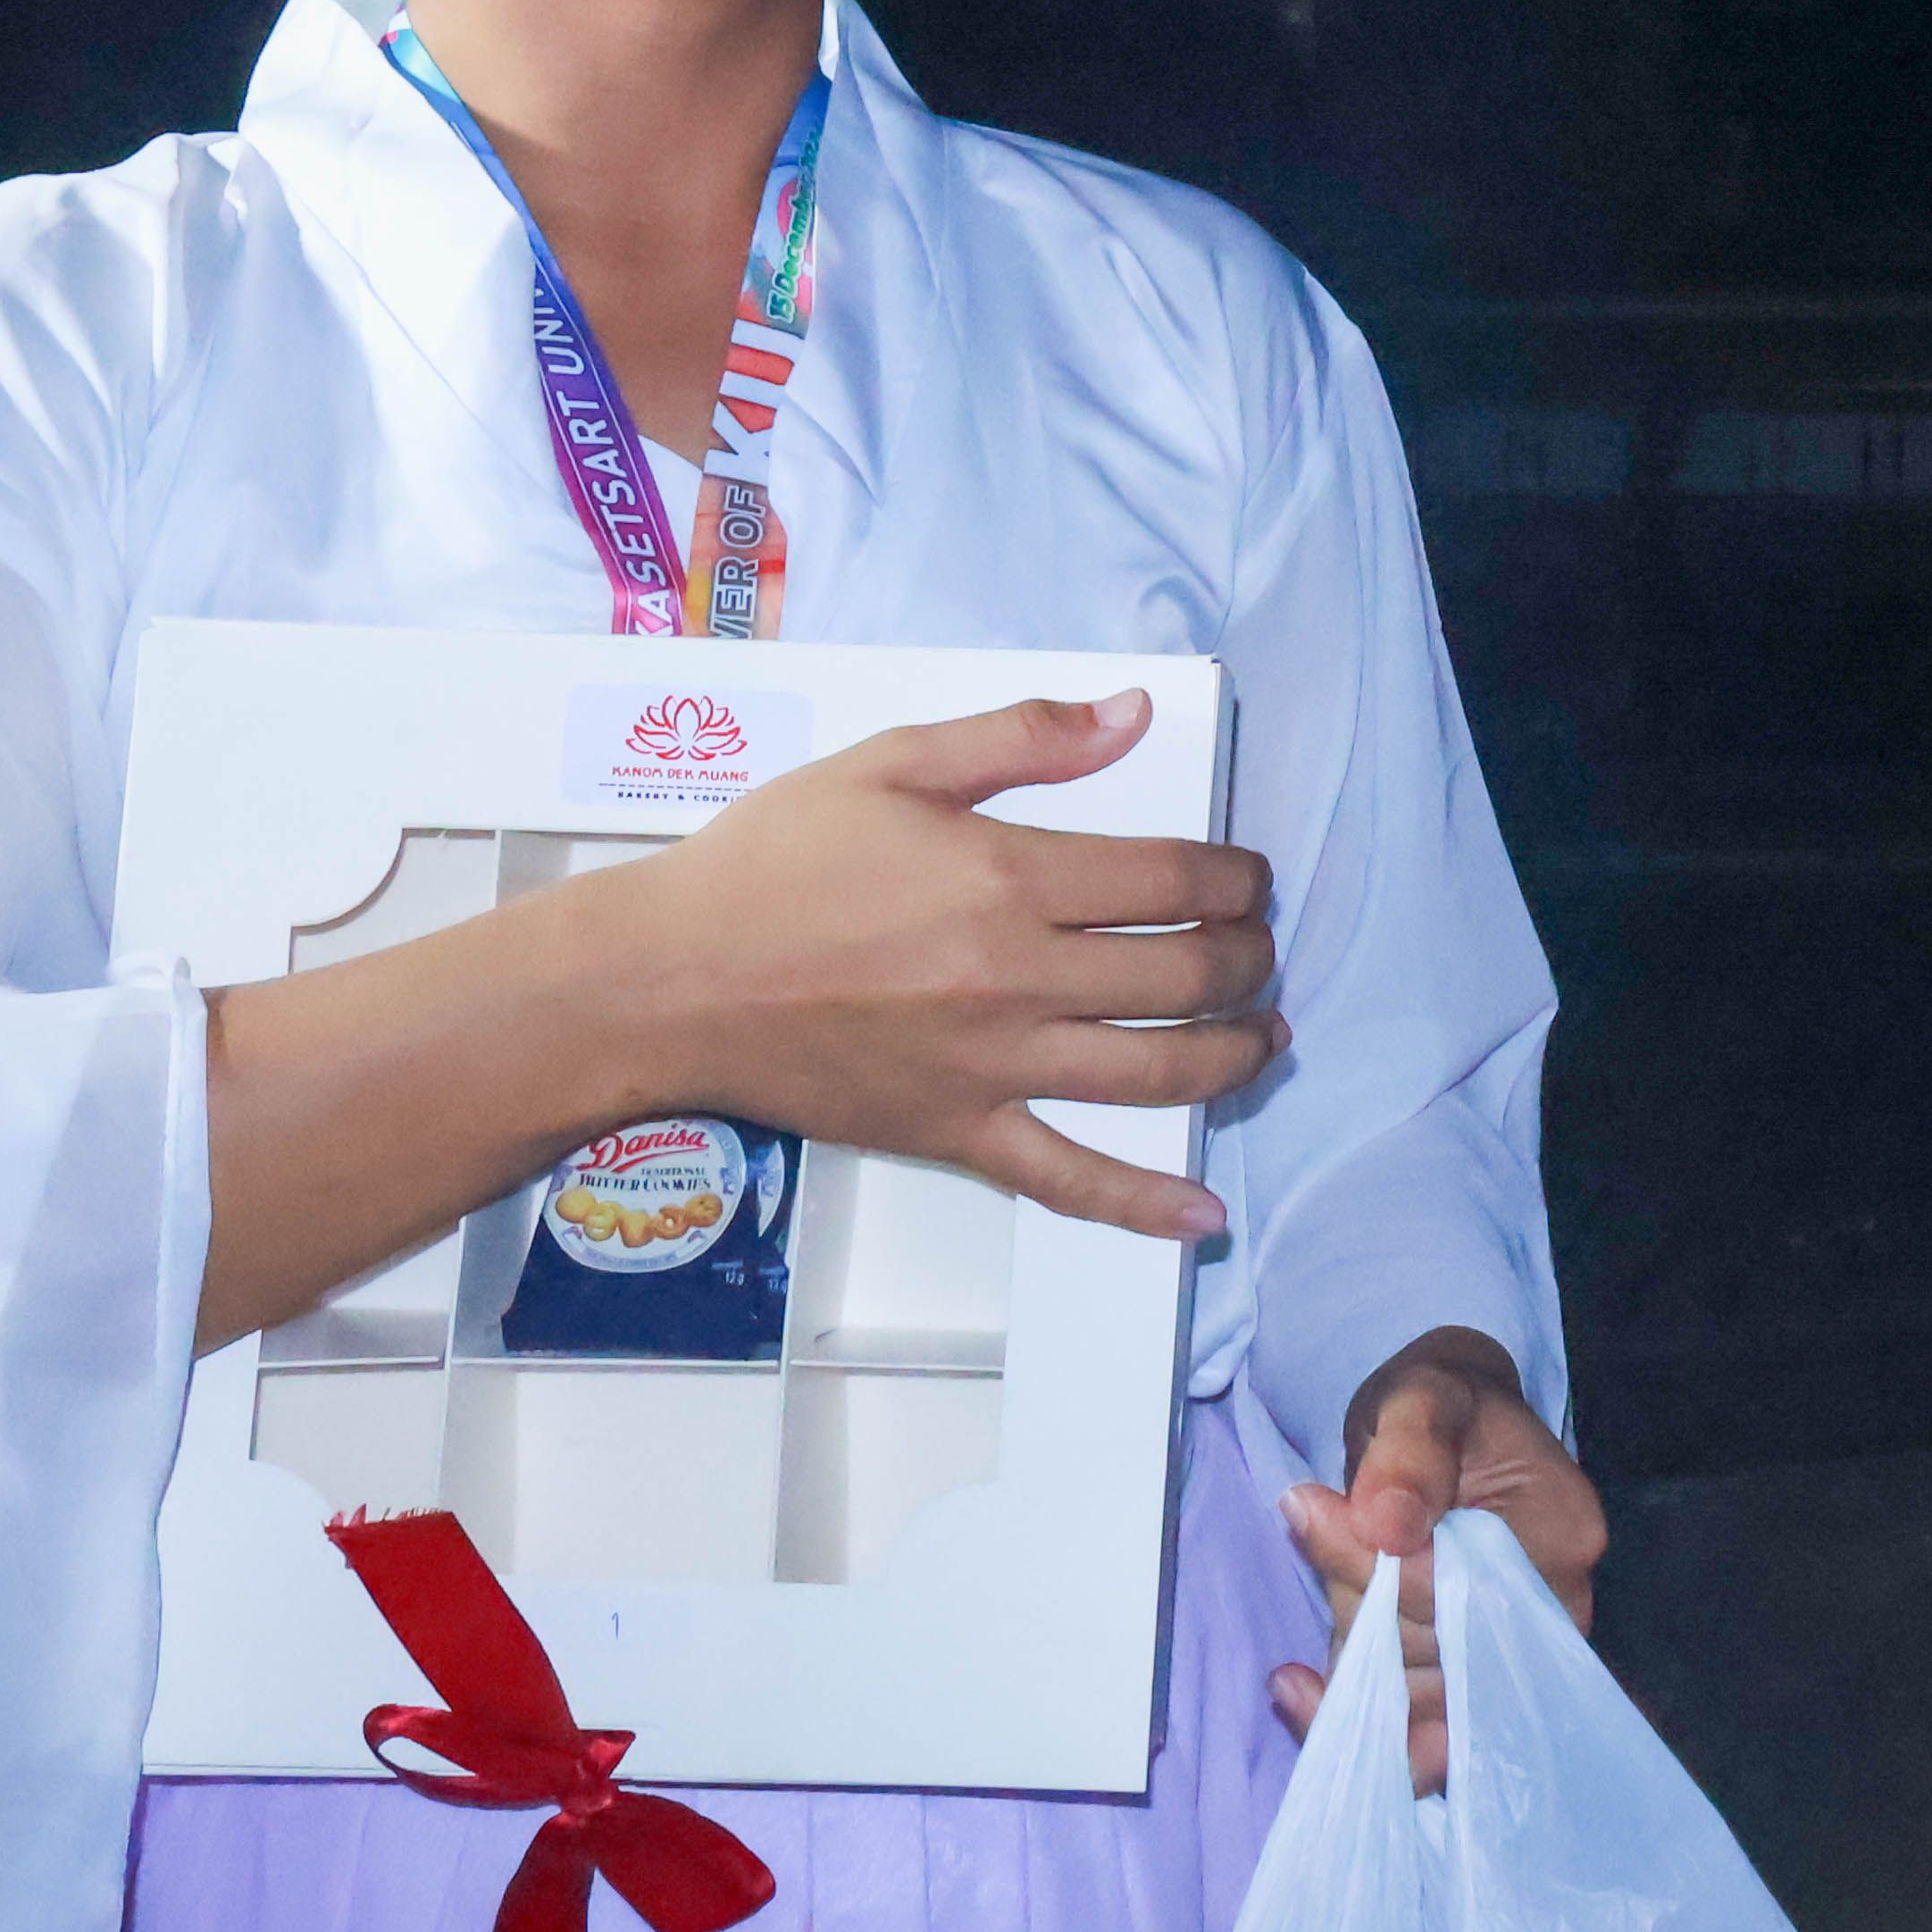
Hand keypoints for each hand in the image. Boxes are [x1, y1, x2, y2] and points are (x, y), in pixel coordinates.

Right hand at [585, 688, 1281, 1241]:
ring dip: (1230, 1058)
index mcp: (1006, 878)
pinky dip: (1142, 1204)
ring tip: (1263, 1038)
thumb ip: (1021, 738)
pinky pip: (1067, 1178)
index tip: (1248, 878)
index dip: (1233, 879)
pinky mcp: (956, 1130)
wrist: (668, 979)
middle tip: (1258, 949)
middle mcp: (1014, 979)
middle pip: (1182, 977)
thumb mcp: (891, 762)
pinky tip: (1202, 1216)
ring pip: (1153, 1075)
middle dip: (1245, 962)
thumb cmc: (770, 863)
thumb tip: (1129, 714)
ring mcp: (991, 1066)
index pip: (1170, 882)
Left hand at [1267, 1330, 1605, 1792]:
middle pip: (1437, 1647)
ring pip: (1416, 1693)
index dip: (1374, 1562)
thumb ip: (1410, 1450)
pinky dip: (1350, 1711)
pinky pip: (1413, 1732)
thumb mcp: (1424, 1397)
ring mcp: (1516, 1659)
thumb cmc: (1440, 1410)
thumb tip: (1387, 1523)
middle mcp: (1555, 1611)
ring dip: (1353, 1641)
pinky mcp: (1472, 1686)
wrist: (1448, 1435)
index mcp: (1560, 1531)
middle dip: (1359, 1595)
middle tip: (1311, 1516)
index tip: (1305, 1506)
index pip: (1465, 1586)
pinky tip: (1294, 1686)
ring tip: (1327, 1569)